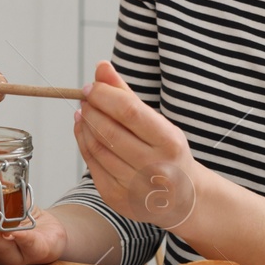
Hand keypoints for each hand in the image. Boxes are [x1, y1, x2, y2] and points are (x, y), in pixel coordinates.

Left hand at [74, 60, 200, 228]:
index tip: (91, 87)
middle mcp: (154, 166)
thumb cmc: (166, 152)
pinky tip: (84, 131)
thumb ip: (126, 94)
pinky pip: (92, 165)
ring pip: (97, 148)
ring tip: (83, 112)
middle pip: (110, 131)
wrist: (181, 197)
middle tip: (85, 99)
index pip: (129, 112)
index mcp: (169, 142)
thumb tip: (101, 66)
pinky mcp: (117, 198)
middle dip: (91, 110)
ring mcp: (135, 186)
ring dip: (84, 126)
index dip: (104, 96)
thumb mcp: (157, 122)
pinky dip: (83, 144)